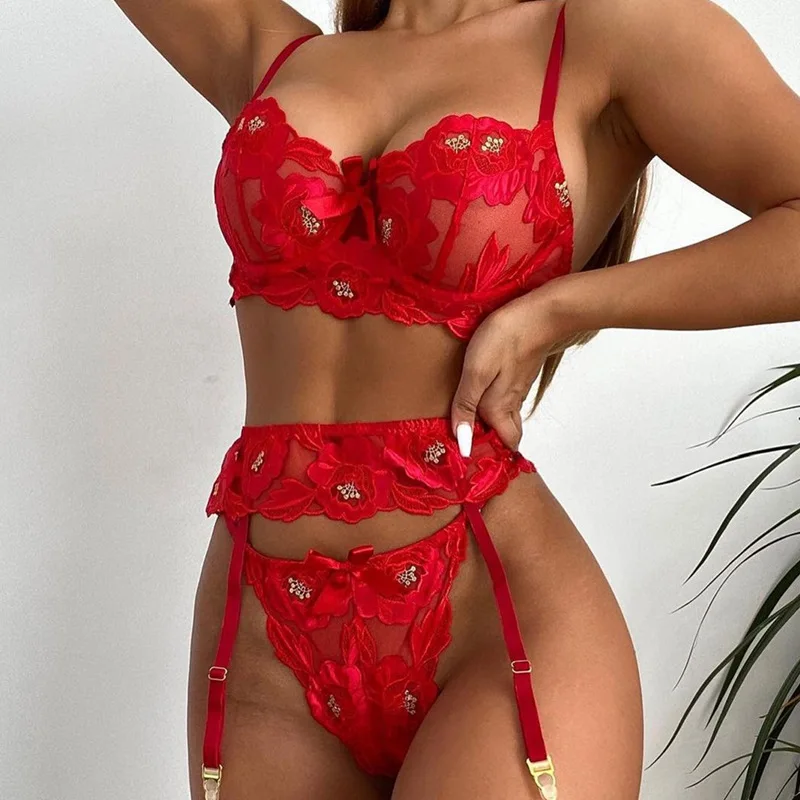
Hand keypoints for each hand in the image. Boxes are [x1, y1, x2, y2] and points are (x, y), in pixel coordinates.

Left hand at [450, 289, 568, 455]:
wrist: (541, 314)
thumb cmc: (505, 338)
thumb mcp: (475, 371)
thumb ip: (467, 406)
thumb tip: (463, 443)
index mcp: (498, 407)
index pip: (498, 445)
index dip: (485, 454)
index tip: (467, 459)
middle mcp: (510, 403)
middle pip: (507, 436)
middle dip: (493, 445)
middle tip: (472, 445)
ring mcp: (518, 388)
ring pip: (509, 418)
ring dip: (495, 426)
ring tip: (475, 426)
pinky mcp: (522, 373)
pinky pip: (510, 400)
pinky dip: (499, 407)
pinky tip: (487, 397)